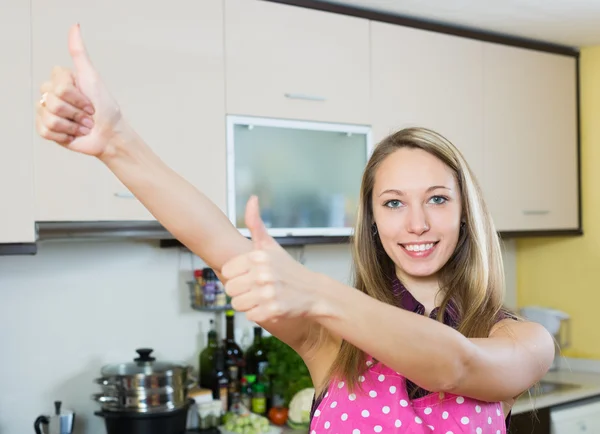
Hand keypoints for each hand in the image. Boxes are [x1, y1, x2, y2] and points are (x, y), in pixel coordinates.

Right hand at [35, 24, 124, 157]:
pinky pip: (45, 130)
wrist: (110, 134)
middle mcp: (51, 93)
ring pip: (49, 116)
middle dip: (76, 111)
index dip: (77, 96)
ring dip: (73, 125)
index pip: (59, 85)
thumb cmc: (105, 107)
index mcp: (61, 80)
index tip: (90, 100)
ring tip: (84, 125)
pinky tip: (74, 133)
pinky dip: (64, 135)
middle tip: (88, 115)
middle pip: (53, 100)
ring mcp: (47, 111)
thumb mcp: (92, 77)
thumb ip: (79, 54)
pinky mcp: (46, 129)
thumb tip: (75, 26)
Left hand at [221, 196, 320, 322]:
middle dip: (241, 291)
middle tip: (256, 288)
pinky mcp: (272, 310)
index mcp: (258, 256)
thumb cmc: (288, 269)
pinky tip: (269, 306)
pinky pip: (250, 316)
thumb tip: (252, 199)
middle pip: (229, 289)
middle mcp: (262, 274)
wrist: (314, 292)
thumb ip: (256, 224)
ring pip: (237, 304)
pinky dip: (258, 314)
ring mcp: (268, 293)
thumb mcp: (271, 245)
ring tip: (262, 297)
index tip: (250, 275)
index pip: (227, 271)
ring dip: (248, 304)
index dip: (237, 275)